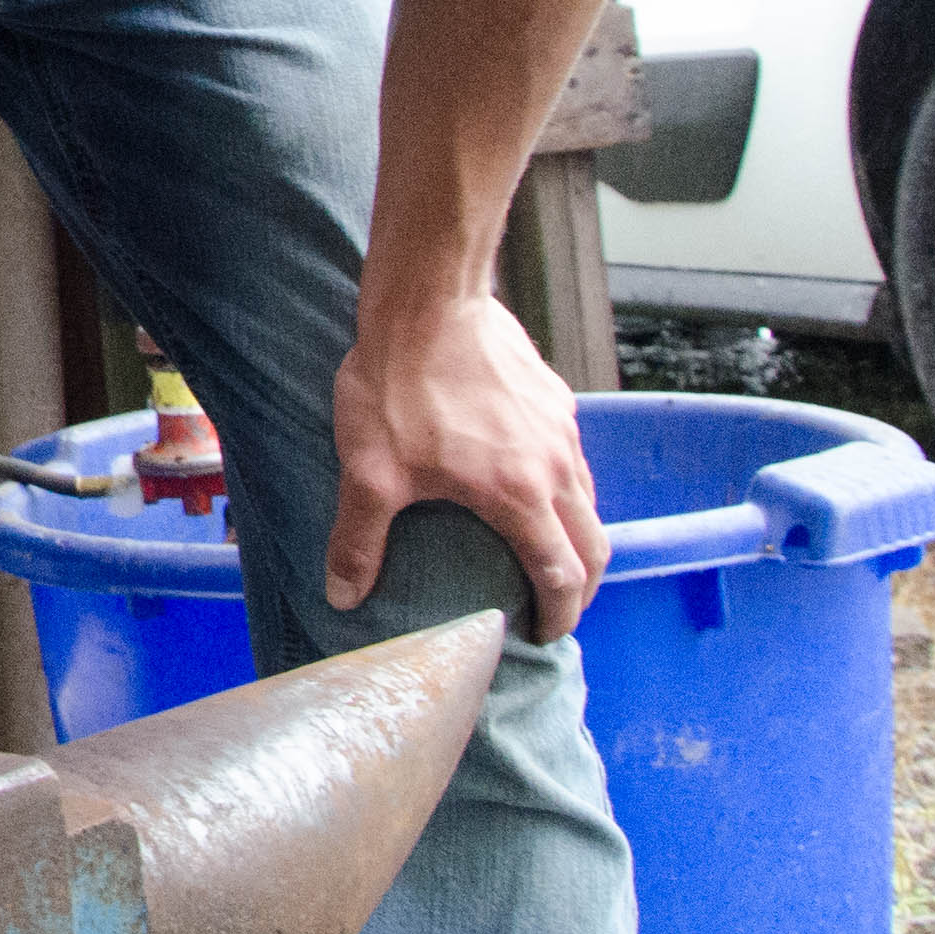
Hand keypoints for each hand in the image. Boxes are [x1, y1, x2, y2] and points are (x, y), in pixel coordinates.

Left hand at [327, 289, 606, 640]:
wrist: (428, 299)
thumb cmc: (398, 385)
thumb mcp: (369, 471)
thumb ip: (359, 538)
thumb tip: (341, 595)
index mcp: (520, 495)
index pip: (562, 575)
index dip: (559, 614)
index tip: (545, 635)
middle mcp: (556, 465)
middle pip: (593, 544)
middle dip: (583, 587)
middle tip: (557, 609)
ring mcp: (561, 428)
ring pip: (589, 499)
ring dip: (577, 537)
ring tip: (547, 554)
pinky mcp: (555, 397)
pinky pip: (573, 458)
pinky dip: (567, 491)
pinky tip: (533, 486)